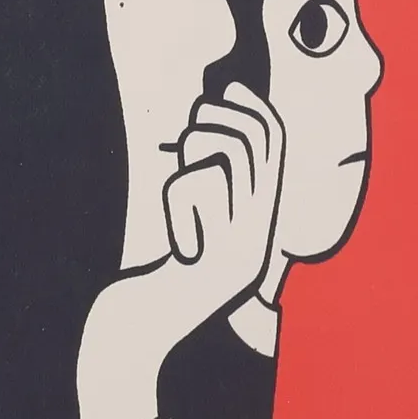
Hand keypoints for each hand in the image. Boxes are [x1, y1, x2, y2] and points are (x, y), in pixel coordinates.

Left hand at [163, 83, 284, 309]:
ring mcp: (240, 254)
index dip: (259, 110)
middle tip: (191, 126)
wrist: (140, 332)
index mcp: (259, 227)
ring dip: (195, 150)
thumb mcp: (192, 222)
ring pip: (227, 159)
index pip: (277, 149)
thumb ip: (210, 182)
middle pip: (255, 144)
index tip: (232, 87)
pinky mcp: (215, 263)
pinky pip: (196, 191)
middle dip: (221, 118)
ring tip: (177, 175)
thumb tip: (215, 111)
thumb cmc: (158, 271)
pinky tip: (177, 236)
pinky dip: (176, 197)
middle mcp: (259, 240)